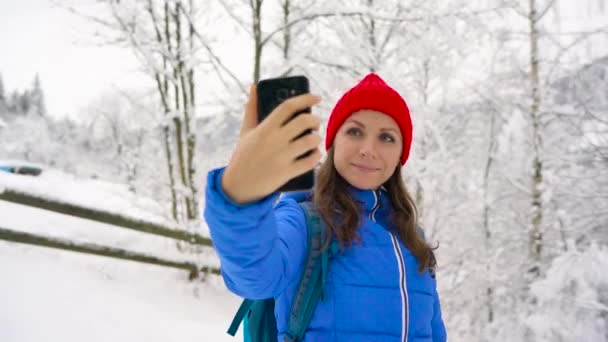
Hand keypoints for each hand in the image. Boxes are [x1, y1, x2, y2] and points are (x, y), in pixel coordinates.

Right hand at [221, 85, 322, 203]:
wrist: (238, 186)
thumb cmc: (243, 156)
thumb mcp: (246, 131)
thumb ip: (252, 109)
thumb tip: (255, 87)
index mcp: (265, 128)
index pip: (288, 106)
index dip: (305, 99)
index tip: (316, 98)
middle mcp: (275, 140)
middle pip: (304, 121)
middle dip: (315, 120)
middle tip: (315, 122)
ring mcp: (282, 157)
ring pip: (311, 141)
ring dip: (316, 138)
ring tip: (313, 139)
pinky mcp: (287, 172)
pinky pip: (310, 161)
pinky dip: (316, 155)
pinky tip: (314, 153)